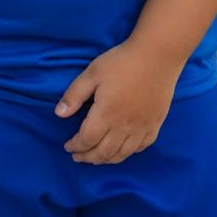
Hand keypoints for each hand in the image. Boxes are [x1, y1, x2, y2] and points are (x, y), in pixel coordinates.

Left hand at [56, 41, 182, 164]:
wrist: (158, 57)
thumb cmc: (121, 63)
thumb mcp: (91, 74)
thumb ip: (74, 95)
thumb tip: (59, 114)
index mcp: (106, 114)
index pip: (87, 139)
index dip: (76, 146)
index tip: (68, 147)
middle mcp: (125, 126)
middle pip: (104, 152)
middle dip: (88, 157)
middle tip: (78, 157)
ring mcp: (142, 127)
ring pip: (123, 154)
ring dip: (106, 159)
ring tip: (96, 158)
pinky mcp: (156, 124)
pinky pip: (141, 147)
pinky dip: (128, 153)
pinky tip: (121, 150)